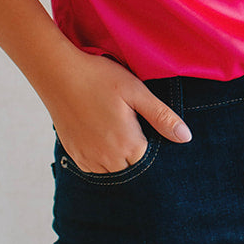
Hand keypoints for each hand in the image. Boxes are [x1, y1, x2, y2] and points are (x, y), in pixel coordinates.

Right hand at [46, 47, 191, 172]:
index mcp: (128, 144)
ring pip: (113, 171)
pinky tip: (103, 139)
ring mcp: (88, 157)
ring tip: (118, 132)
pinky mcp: (74, 153)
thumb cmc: (99, 78)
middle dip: (137, 155)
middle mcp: (107, 157)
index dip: (154, 146)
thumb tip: (186, 137)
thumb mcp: (136, 92)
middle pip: (133, 169)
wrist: (58, 73)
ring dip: (120, 159)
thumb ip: (161, 117)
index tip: (149, 129)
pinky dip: (102, 160)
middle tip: (133, 127)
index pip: (151, 162)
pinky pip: (94, 168)